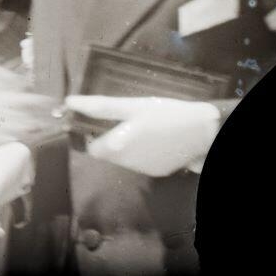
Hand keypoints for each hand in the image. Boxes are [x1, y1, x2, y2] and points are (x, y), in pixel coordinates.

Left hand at [65, 95, 220, 176]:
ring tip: (141, 127)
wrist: (206, 131)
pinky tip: (154, 138)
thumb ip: (100, 106)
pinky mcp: (160, 172)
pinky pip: (141, 163)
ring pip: (124, 159)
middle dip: (110, 139)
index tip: (102, 121)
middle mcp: (129, 164)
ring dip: (125, 145)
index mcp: (119, 147)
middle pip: (108, 155)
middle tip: (125, 120)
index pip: (92, 149)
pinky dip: (141, 152)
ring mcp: (146, 170)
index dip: (93, 135)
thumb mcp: (132, 105)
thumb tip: (70, 103)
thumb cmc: (166, 113)